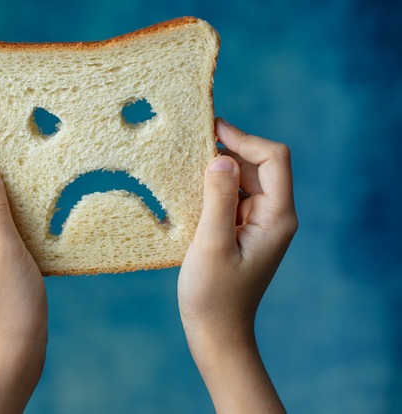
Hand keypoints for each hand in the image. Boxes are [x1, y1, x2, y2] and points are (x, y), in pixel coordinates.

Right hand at [178, 118, 296, 412]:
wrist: (216, 332)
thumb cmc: (213, 294)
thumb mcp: (211, 243)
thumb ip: (218, 197)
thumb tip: (221, 157)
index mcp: (276, 217)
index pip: (273, 158)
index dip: (244, 138)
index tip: (211, 129)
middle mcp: (273, 216)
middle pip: (258, 165)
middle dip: (228, 150)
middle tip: (190, 143)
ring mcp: (258, 224)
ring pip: (243, 179)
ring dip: (218, 169)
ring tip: (184, 164)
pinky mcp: (241, 231)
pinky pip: (231, 197)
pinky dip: (212, 188)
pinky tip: (187, 190)